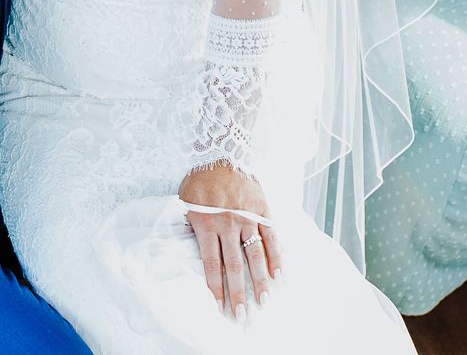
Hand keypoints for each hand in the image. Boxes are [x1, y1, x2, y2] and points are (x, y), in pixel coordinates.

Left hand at [179, 162, 281, 317]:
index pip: (211, 264)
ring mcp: (247, 217)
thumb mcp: (186, 202)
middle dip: (239, 293)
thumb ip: (192, 227)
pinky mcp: (262, 210)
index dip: (216, 287)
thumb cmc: (200, 180)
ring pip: (255, 254)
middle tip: (243, 314)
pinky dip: (277, 255)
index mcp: (206, 224)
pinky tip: (280, 274)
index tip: (220, 306)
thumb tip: (192, 251)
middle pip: (234, 266)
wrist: (222, 152)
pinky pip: (271, 236)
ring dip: (261, 280)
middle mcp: (228, 224)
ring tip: (265, 301)